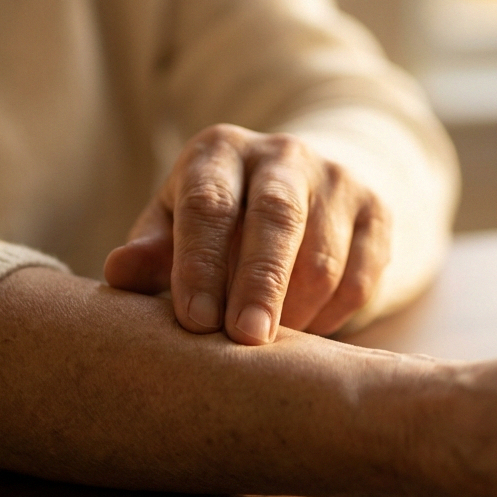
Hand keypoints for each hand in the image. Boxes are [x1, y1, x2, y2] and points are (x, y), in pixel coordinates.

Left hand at [104, 124, 389, 343]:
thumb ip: (149, 250)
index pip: (209, 204)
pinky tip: (304, 331)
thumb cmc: (218, 219)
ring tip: (266, 344)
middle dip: (260, 284)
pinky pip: (360, 277)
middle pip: (276, 219)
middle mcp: (283, 155)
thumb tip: (119, 273)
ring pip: (323, 256)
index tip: (195, 321)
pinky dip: (333, 316)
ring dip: (295, 310)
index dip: (200, 264)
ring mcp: (337, 179)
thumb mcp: (175, 224)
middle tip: (245, 340)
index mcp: (220, 152)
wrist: (301, 185)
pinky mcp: (377, 211)